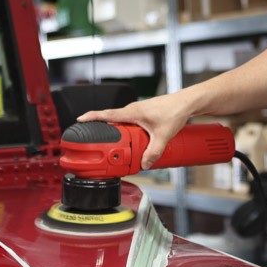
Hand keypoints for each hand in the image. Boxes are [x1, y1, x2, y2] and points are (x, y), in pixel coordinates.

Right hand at [77, 94, 191, 169]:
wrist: (186, 103)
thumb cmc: (174, 111)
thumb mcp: (163, 136)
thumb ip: (153, 151)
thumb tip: (146, 163)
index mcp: (132, 112)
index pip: (106, 114)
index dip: (91, 117)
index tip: (80, 119)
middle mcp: (133, 110)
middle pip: (112, 120)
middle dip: (103, 130)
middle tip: (97, 142)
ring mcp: (138, 111)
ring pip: (122, 122)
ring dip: (117, 132)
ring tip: (115, 144)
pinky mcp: (144, 114)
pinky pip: (130, 122)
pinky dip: (127, 131)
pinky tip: (132, 140)